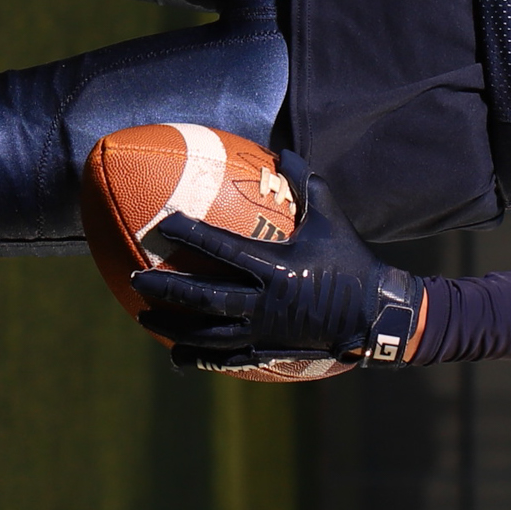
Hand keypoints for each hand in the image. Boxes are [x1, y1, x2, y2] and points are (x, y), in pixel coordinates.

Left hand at [132, 153, 426, 370]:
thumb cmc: (351, 260)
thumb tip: (283, 150)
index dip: (191, 235)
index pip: (224, 249)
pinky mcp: (269, 351)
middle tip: (134, 278)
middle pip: (204, 297)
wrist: (376, 313)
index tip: (164, 224)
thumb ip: (305, 183)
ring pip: (208, 333)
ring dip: (173, 326)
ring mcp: (265, 331)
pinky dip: (199, 358)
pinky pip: (227, 359)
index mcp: (277, 267)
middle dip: (166, 288)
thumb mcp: (330, 217)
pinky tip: (175, 356)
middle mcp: (265, 302)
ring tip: (144, 317)